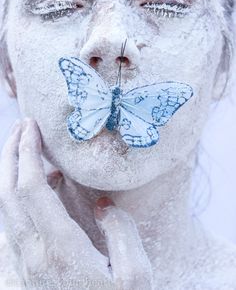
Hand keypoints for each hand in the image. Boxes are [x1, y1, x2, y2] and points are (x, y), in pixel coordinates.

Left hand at [0, 118, 152, 288]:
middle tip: (22, 126)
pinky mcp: (29, 267)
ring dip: (12, 173)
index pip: (31, 189)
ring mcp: (27, 263)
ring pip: (7, 208)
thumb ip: (120, 232)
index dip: (27, 153)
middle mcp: (33, 255)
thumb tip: (101, 205)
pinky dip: (22, 195)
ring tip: (28, 148)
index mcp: (59, 251)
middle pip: (8, 194)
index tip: (31, 126)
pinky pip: (16, 221)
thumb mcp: (136, 275)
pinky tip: (45, 185)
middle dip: (10, 154)